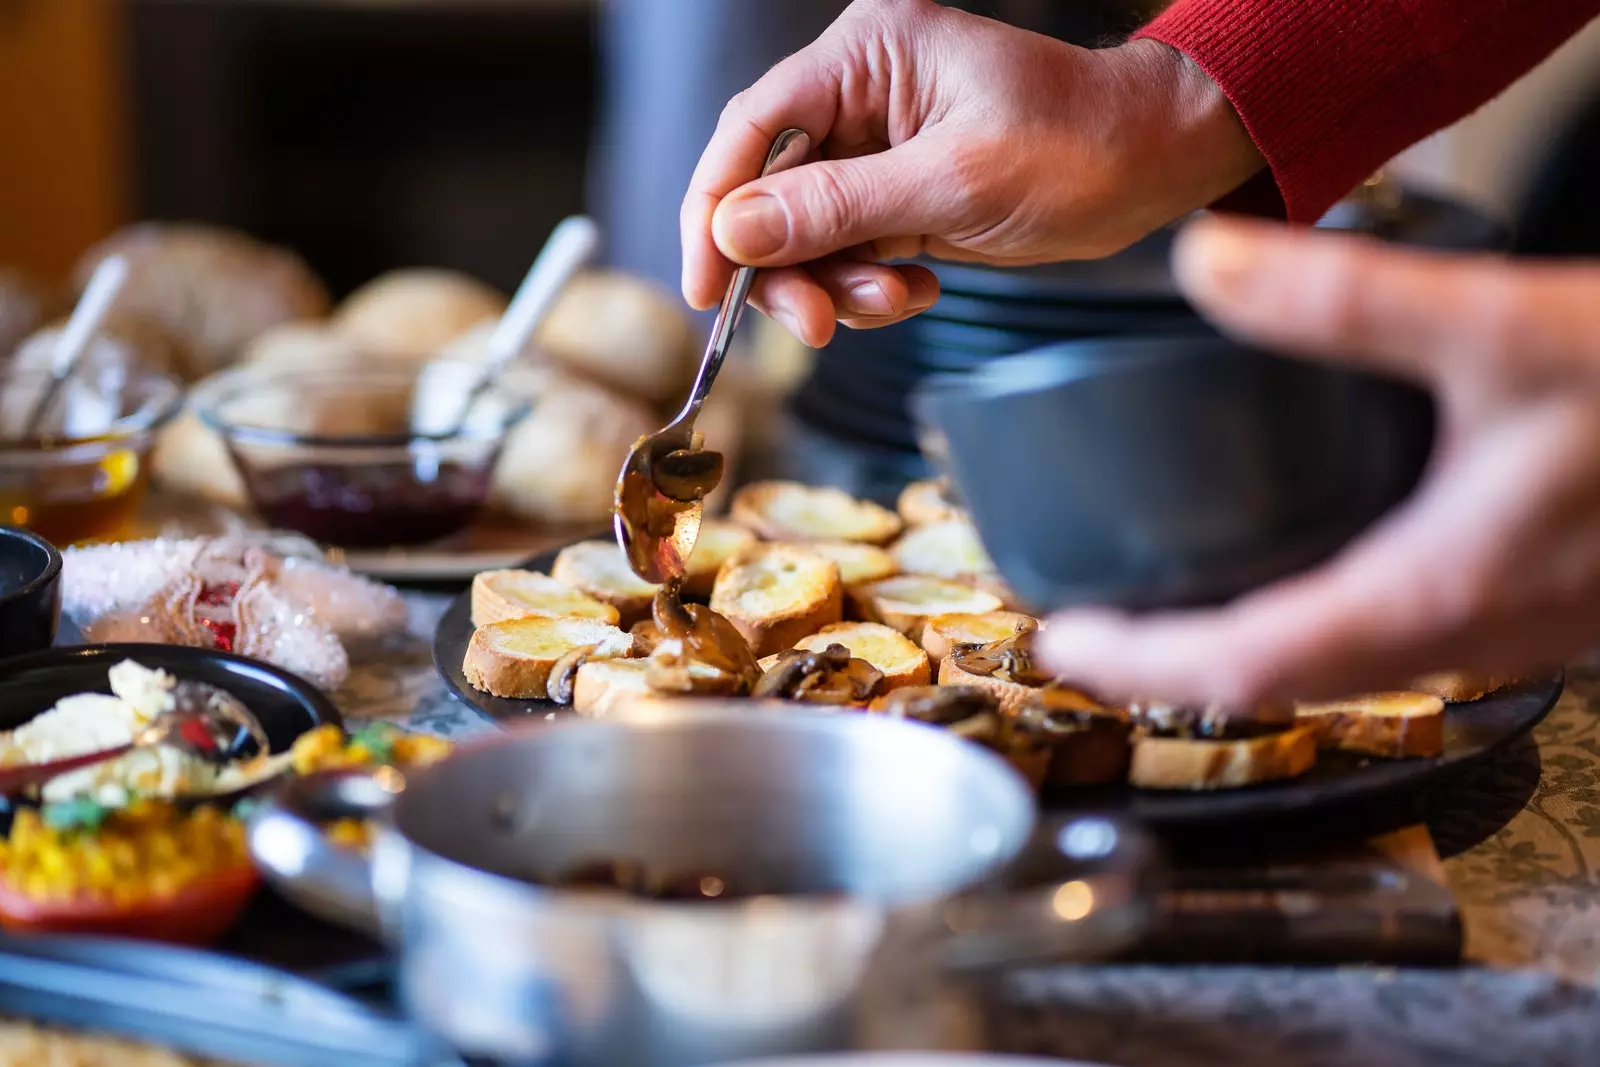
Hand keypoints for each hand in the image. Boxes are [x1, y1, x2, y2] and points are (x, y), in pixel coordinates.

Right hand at [680, 0, 1260, 346]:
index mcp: (867, 55)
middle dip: (787, 266)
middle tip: (815, 326)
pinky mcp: (897, 192)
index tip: (705, 285)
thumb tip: (734, 232)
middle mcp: (860, 94)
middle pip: (769, 190)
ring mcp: (876, 146)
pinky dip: (866, 286)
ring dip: (835, 284)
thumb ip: (838, 208)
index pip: (753, 128)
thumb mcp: (953, 183)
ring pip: (805, 233)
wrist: (1153, 166)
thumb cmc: (1077, 147)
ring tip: (895, 299)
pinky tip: (914, 290)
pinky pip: (847, 250)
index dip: (716, 208)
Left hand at [1039, 215, 1599, 704]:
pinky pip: (1395, 634)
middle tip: (1093, 626)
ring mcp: (1503, 629)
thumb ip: (1350, 303)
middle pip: (1278, 681)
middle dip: (1171, 660)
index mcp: (1438, 595)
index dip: (1137, 664)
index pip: (1242, 669)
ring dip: (1243, 639)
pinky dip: (1317, 614)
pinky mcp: (1530, 599)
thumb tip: (1210, 267)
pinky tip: (1301, 561)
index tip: (1062, 643)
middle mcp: (1465, 635)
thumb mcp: (1508, 331)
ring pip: (1340, 665)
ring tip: (1169, 598)